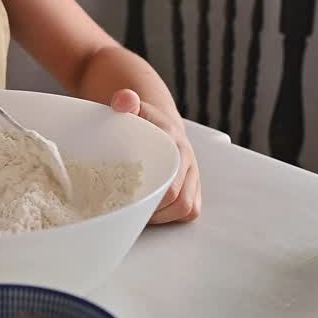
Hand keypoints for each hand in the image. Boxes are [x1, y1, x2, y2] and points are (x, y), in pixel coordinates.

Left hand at [110, 89, 201, 223]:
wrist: (159, 119)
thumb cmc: (142, 118)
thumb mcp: (132, 107)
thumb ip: (126, 101)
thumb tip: (123, 100)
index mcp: (175, 144)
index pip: (172, 184)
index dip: (153, 200)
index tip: (131, 203)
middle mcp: (188, 160)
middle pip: (180, 201)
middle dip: (156, 212)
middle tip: (131, 213)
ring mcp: (193, 174)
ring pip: (187, 208)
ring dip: (164, 217)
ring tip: (139, 215)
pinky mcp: (193, 185)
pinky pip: (190, 209)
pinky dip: (173, 216)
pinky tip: (153, 213)